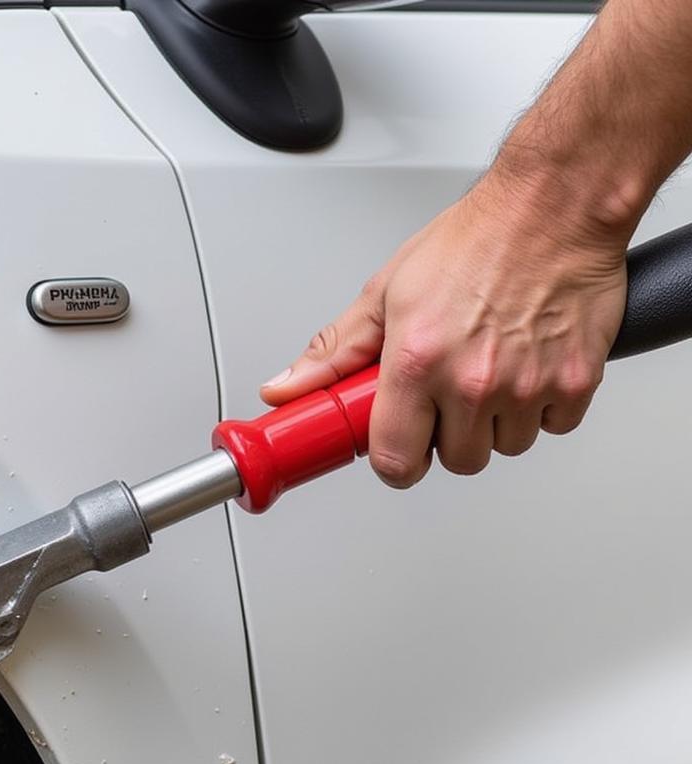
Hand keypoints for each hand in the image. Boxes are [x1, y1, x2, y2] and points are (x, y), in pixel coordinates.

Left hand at [260, 179, 628, 487]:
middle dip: (448, 436)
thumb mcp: (385, 293)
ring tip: (491, 368)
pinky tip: (528, 366)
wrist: (554, 204)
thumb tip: (285, 390)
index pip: (394, 460)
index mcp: (417, 361)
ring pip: (505, 448)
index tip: (397, 445)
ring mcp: (527, 385)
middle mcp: (472, 380)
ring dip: (495, 422)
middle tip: (448, 393)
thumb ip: (334, 353)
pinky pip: (553, 428)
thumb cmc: (473, 241)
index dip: (394, 460)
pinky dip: (542, 407)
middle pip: (456, 461)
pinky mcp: (576, 382)